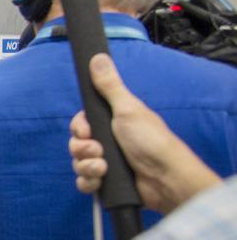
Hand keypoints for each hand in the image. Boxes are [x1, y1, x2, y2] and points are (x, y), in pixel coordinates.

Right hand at [68, 54, 219, 213]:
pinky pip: (84, 183)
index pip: (80, 124)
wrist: (164, 177)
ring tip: (104, 169)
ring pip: (78, 164)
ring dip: (87, 167)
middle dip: (82, 149)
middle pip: (76, 144)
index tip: (86, 131)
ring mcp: (106, 164)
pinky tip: (101, 180)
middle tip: (98, 150)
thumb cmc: (150, 139)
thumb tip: (98, 56)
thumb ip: (109, 85)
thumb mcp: (127, 108)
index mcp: (110, 123)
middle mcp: (106, 143)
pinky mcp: (106, 183)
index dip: (78, 129)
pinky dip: (89, 182)